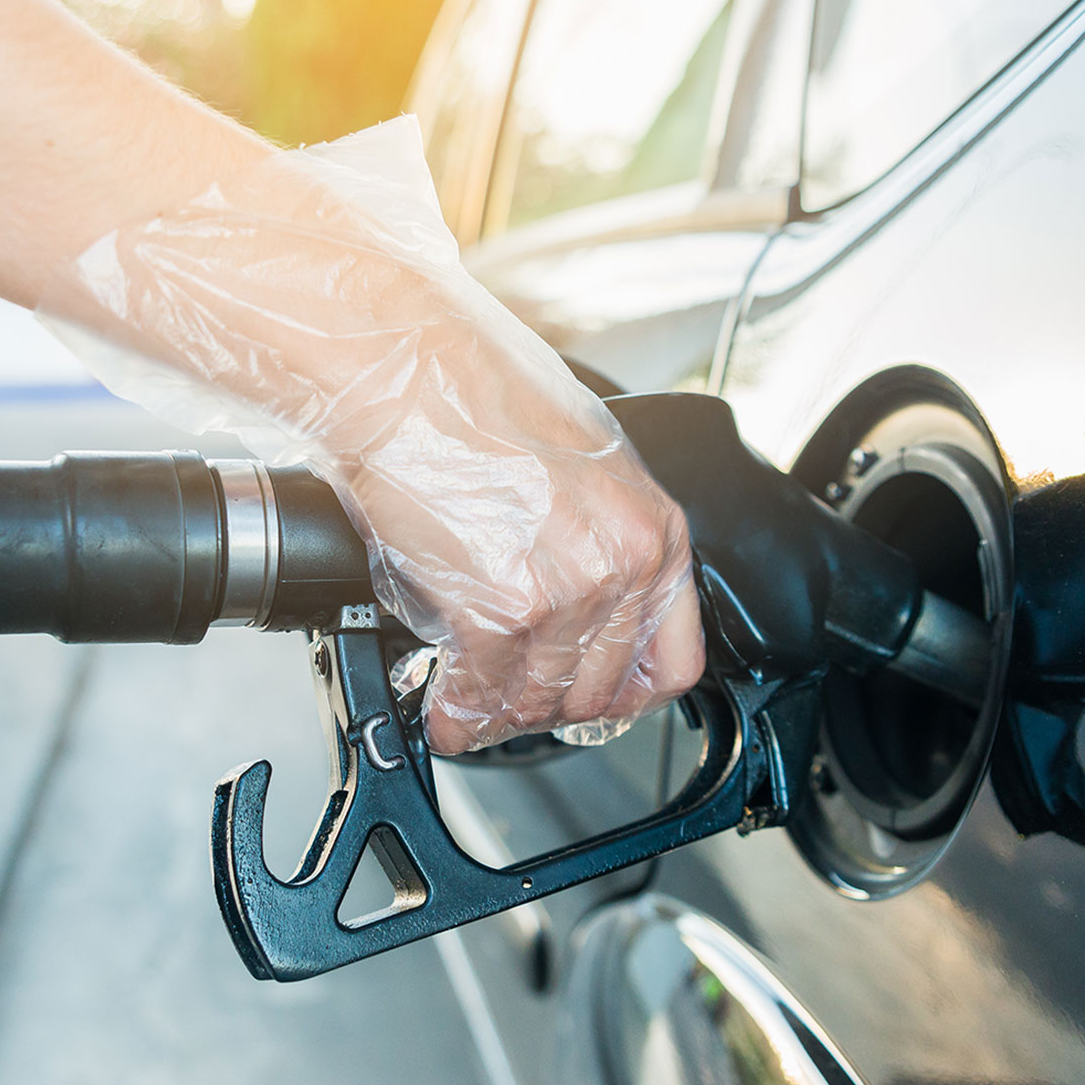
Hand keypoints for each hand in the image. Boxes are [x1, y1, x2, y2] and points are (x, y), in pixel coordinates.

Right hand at [42, 118, 704, 753]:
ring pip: (539, 701)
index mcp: (654, 530)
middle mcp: (622, 567)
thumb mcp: (587, 459)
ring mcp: (564, 595)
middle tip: (518, 703)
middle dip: (554, 707)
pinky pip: (480, 692)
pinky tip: (443, 713)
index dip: (628, 693)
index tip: (596, 698)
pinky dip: (457, 714)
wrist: (410, 369)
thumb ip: (600, 535)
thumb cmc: (481, 390)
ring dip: (502, 715)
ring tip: (474, 709)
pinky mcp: (497, 611)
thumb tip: (582, 595)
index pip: (673, 660)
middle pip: (603, 691)